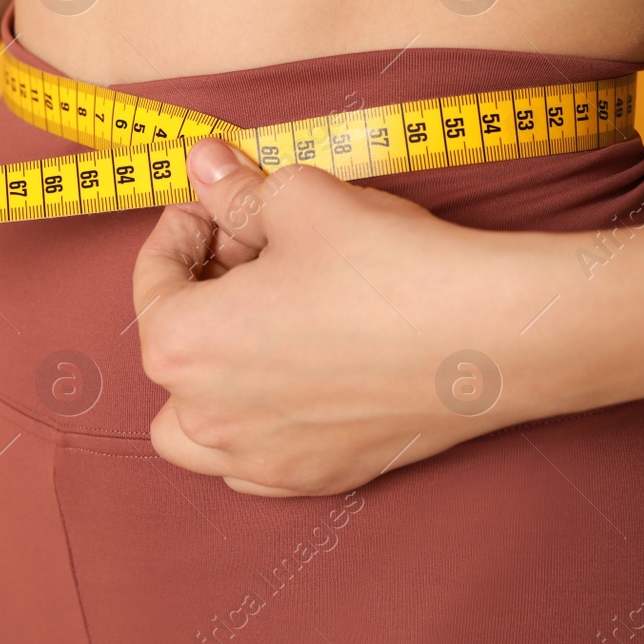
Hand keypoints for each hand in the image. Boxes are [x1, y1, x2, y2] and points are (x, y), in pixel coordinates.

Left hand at [133, 138, 556, 496]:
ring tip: (253, 325)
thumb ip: (234, 188)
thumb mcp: (296, 199)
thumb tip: (204, 164)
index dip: (182, 228)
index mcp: (181, 345)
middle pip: (172, 347)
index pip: (151, 279)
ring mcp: (260, 458)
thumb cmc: (388, 267)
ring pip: (192, 428)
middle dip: (199, 292)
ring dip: (204, 379)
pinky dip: (251, 429)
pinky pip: (251, 465)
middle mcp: (206, 416)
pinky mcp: (316, 478)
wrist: (492, 334)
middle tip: (250, 249)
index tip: (214, 204)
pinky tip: (288, 382)